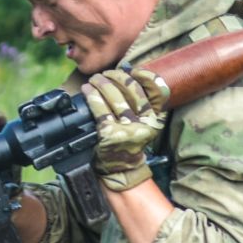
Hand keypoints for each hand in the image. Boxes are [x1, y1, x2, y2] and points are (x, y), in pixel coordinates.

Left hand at [82, 66, 170, 192]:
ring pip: (115, 98)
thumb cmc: (128, 144)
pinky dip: (92, 97)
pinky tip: (87, 91)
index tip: (130, 70)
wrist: (121, 172)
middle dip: (116, 77)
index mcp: (154, 119)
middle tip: (105, 75)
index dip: (142, 76)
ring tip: (94, 80)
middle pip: (132, 90)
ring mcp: (127, 130)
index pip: (154, 90)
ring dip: (102, 84)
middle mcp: (144, 124)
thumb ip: (141, 106)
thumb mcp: (143, 125)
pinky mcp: (110, 136)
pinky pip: (100, 110)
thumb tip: (128, 76)